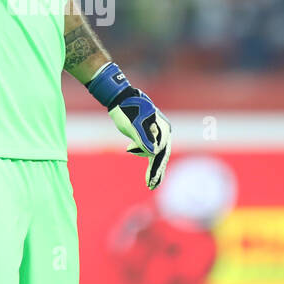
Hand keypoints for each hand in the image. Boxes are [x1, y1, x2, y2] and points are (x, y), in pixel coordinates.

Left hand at [86, 62, 171, 190]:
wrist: (120, 97)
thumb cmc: (126, 109)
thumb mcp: (132, 124)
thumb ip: (143, 137)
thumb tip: (153, 152)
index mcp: (161, 127)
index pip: (161, 151)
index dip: (156, 167)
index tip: (150, 180)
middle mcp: (162, 130)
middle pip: (162, 154)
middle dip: (157, 171)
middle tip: (152, 186)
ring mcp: (157, 132)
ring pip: (157, 153)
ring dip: (153, 167)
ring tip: (150, 182)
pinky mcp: (149, 133)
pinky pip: (151, 149)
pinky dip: (148, 159)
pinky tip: (147, 172)